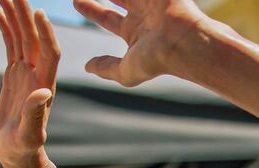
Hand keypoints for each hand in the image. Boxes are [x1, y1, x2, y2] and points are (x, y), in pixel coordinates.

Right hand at [0, 0, 60, 167]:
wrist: (19, 153)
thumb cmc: (25, 148)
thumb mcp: (30, 134)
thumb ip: (36, 115)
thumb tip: (44, 94)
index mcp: (45, 85)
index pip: (49, 53)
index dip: (46, 33)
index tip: (39, 13)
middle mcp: (38, 75)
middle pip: (34, 37)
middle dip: (26, 14)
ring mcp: (27, 73)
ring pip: (22, 37)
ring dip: (16, 15)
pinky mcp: (15, 75)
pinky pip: (11, 46)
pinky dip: (6, 29)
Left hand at [73, 0, 207, 86]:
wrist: (182, 43)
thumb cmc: (157, 60)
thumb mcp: (126, 70)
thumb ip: (107, 68)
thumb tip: (87, 67)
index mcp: (134, 33)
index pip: (107, 18)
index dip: (91, 10)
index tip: (76, 2)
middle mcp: (142, 16)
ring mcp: (151, 1)